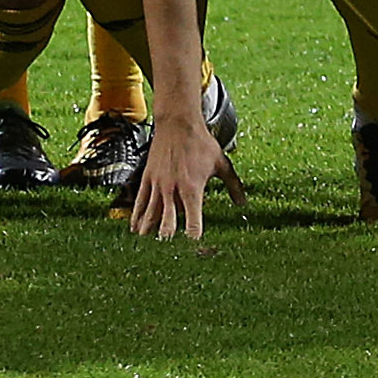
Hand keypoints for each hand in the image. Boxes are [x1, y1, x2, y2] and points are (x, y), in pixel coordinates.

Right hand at [126, 108, 244, 238]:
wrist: (178, 122)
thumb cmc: (200, 142)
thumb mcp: (221, 163)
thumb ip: (233, 185)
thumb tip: (243, 203)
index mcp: (192, 188)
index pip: (193, 221)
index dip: (193, 237)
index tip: (194, 249)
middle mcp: (173, 189)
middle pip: (167, 222)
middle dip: (166, 239)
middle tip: (165, 255)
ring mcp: (158, 184)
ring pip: (151, 214)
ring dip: (148, 232)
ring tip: (145, 248)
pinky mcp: (148, 178)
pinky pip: (140, 201)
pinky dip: (137, 216)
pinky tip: (135, 228)